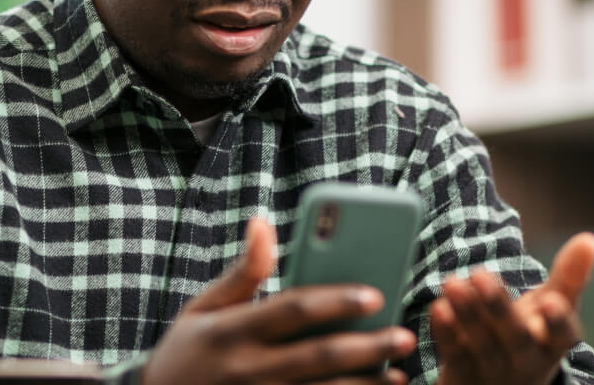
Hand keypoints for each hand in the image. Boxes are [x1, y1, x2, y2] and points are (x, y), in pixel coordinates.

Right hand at [142, 217, 416, 384]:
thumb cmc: (187, 352)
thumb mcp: (203, 309)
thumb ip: (242, 272)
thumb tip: (263, 222)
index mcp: (233, 331)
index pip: (293, 310)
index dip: (336, 301)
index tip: (376, 295)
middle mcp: (247, 370)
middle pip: (318, 356)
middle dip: (367, 347)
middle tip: (406, 336)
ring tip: (402, 375)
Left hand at [430, 232, 593, 384]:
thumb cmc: (532, 334)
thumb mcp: (553, 308)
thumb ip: (569, 276)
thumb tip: (590, 238)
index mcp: (553, 344)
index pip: (563, 335)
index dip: (558, 320)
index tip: (552, 300)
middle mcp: (526, 361)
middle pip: (514, 337)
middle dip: (497, 307)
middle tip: (481, 275)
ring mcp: (494, 373)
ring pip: (480, 344)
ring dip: (466, 313)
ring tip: (453, 282)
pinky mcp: (463, 378)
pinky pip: (455, 355)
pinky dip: (446, 333)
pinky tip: (438, 307)